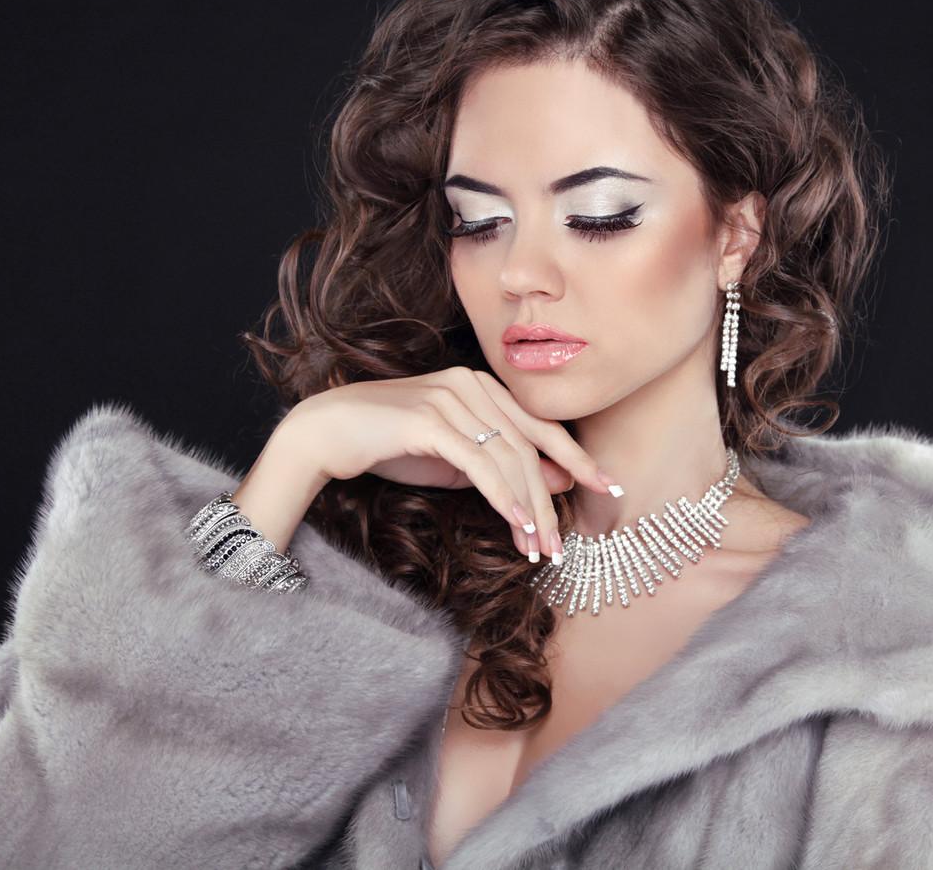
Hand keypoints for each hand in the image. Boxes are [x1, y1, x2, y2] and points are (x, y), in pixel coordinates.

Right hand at [283, 367, 619, 562]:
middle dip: (552, 499)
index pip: (540, 427)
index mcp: (481, 387)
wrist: (326, 432)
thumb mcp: (455, 462)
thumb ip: (501, 468)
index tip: (607, 487)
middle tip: (563, 544)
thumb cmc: (389, 446)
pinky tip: (517, 523)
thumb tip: (558, 484)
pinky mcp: (429, 419)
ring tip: (539, 548)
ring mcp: (450, 399)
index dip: (576, 459)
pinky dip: (502, 495)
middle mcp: (471, 385)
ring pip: (508, 458)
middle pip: (529, 446)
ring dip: (528, 508)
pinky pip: (477, 462)